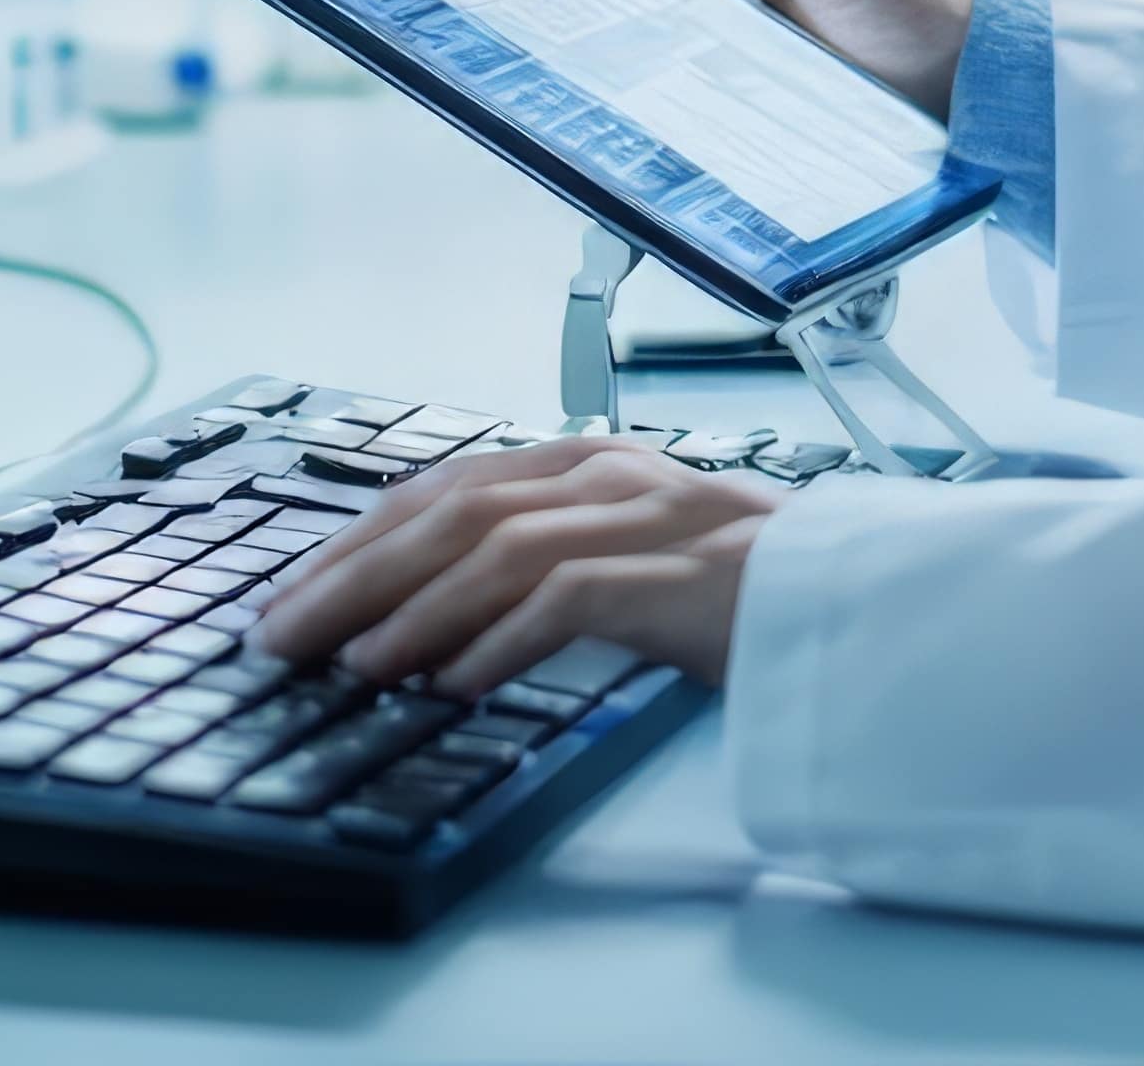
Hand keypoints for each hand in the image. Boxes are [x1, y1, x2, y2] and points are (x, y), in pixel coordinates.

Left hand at [249, 437, 781, 693]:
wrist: (861, 596)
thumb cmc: (745, 588)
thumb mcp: (631, 555)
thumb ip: (548, 565)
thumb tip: (433, 625)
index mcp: (588, 461)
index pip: (442, 486)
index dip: (357, 537)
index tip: (294, 591)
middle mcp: (606, 474)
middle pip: (447, 514)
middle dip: (352, 576)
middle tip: (282, 635)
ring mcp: (643, 517)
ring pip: (492, 550)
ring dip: (410, 612)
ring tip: (354, 665)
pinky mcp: (674, 573)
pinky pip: (564, 602)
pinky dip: (499, 643)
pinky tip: (455, 682)